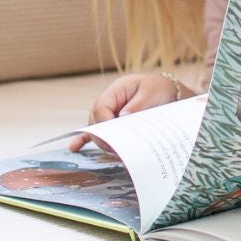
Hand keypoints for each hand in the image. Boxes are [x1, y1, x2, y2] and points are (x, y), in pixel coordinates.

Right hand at [67, 72, 193, 151]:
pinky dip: (84, 138)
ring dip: (103, 141)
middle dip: (103, 137)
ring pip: (96, 129)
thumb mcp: (152, 92)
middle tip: (116, 149)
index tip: (115, 136)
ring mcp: (108, 111)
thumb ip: (138, 104)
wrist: (166, 90)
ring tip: (115, 152)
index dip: (104, 124)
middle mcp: (107, 101)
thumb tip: (122, 117)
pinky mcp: (111, 120)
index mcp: (115, 90)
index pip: (100, 109)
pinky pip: (95, 129)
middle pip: (95, 121)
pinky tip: (74, 147)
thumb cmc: (158, 88)